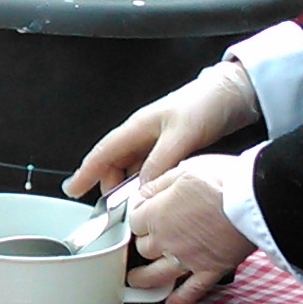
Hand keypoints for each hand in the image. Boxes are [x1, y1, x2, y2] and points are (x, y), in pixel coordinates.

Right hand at [69, 60, 258, 197]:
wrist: (230, 94)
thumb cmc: (204, 105)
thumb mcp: (181, 136)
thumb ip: (160, 163)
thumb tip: (141, 189)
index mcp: (137, 126)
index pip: (103, 152)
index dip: (86, 172)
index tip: (72, 189)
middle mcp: (142, 133)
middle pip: (115, 163)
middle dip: (110, 186)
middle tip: (112, 209)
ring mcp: (156, 140)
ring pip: (132, 168)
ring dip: (130, 186)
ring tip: (133, 206)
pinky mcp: (170, 147)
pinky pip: (149, 169)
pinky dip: (146, 183)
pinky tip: (153, 194)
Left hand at [127, 157, 252, 303]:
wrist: (256, 200)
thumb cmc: (223, 181)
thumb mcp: (184, 170)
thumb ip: (159, 184)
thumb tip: (145, 191)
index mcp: (157, 215)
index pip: (134, 221)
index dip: (138, 216)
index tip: (142, 215)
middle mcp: (167, 241)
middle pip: (144, 248)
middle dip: (143, 244)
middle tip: (143, 243)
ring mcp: (188, 259)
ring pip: (156, 276)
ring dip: (144, 279)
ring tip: (138, 280)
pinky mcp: (210, 271)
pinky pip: (191, 291)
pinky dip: (180, 299)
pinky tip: (172, 303)